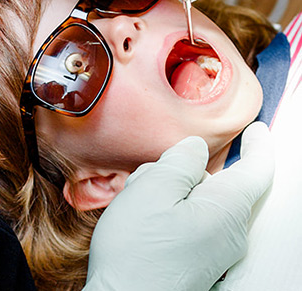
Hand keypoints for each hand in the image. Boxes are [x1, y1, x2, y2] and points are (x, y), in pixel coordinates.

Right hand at [83, 122, 273, 290]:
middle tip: (153, 174)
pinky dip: (168, 213)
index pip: (257, 170)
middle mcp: (229, 233)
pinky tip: (141, 222)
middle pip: (217, 185)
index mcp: (226, 210)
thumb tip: (195, 150)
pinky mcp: (197, 263)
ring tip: (137, 203)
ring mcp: (214, 252)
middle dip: (187, 172)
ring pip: (199, 203)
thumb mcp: (152, 189)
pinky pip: (190, 224)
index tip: (255, 130)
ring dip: (171, 193)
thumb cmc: (136, 252)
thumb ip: (179, 162)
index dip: (258, 146)